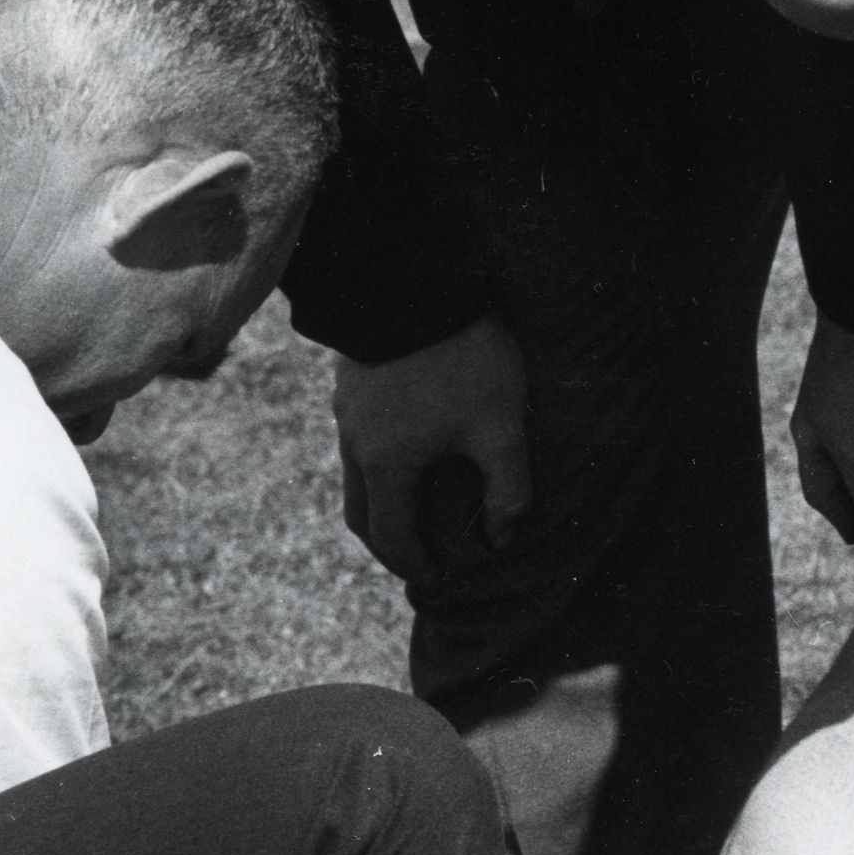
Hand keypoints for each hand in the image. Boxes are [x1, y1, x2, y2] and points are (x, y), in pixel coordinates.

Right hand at [331, 314, 530, 590]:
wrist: (414, 279)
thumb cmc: (461, 359)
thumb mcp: (499, 426)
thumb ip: (508, 488)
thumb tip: (505, 538)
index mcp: (386, 466)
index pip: (393, 536)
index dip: (415, 564)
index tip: (439, 575)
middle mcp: (355, 443)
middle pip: (360, 512)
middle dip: (387, 540)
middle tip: (417, 553)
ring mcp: (346, 408)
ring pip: (355, 472)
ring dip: (381, 497)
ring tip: (415, 500)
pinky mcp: (350, 378)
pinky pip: (356, 436)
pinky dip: (378, 460)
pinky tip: (407, 442)